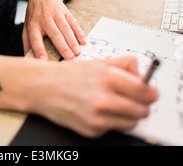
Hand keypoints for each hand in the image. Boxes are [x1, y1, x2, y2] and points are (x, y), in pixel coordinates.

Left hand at [22, 0, 85, 59]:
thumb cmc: (34, 14)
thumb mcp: (27, 25)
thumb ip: (27, 42)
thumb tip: (27, 58)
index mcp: (33, 24)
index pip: (35, 39)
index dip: (39, 49)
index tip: (44, 60)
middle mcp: (44, 18)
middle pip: (54, 34)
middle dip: (62, 46)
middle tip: (69, 58)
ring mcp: (56, 14)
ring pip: (65, 29)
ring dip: (72, 41)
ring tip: (77, 52)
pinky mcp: (65, 12)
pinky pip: (73, 23)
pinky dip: (79, 32)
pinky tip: (83, 41)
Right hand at [35, 56, 158, 138]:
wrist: (42, 87)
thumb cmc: (68, 74)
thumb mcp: (97, 62)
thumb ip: (123, 65)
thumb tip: (141, 75)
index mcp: (108, 77)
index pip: (146, 92)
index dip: (150, 92)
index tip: (149, 91)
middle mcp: (104, 99)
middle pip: (142, 110)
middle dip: (140, 104)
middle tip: (132, 98)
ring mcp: (98, 118)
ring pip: (131, 122)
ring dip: (128, 114)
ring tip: (114, 103)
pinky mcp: (92, 131)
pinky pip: (114, 128)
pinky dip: (111, 121)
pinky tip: (98, 110)